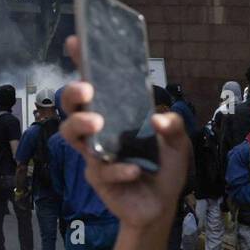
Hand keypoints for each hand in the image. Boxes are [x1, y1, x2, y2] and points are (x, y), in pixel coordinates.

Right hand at [58, 36, 191, 228]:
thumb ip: (174, 125)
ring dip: (82, 125)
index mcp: (116, 115)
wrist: (161, 207)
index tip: (76, 42)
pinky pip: (102, 171)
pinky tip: (135, 170)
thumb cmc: (164, 169)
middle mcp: (100, 132)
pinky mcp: (99, 179)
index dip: (82, 63)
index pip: (95, 84)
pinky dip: (119, 169)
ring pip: (72, 136)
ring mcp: (95, 155)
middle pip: (71, 107)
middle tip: (87, 88)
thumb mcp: (178, 142)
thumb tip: (158, 118)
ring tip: (98, 122)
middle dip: (73, 94)